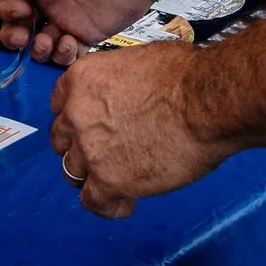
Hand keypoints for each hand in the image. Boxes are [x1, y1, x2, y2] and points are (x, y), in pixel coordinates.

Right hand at [0, 0, 148, 66]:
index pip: (11, 1)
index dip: (8, 10)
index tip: (20, 9)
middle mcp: (49, 3)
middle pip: (20, 28)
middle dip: (14, 35)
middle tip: (24, 35)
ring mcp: (67, 21)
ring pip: (40, 46)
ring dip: (38, 49)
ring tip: (47, 41)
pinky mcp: (87, 36)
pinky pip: (67, 54)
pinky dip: (62, 55)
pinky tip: (69, 42)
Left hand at [51, 41, 227, 218]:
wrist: (205, 103)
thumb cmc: (185, 75)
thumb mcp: (138, 60)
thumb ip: (120, 82)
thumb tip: (131, 92)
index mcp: (81, 80)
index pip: (60, 105)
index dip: (77, 119)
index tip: (92, 127)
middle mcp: (76, 115)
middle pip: (62, 141)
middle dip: (80, 147)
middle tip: (106, 153)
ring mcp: (88, 150)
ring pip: (73, 172)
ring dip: (93, 176)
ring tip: (120, 179)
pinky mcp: (107, 182)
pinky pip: (93, 202)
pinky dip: (109, 205)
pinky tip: (129, 200)